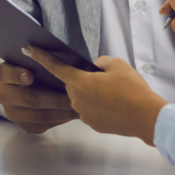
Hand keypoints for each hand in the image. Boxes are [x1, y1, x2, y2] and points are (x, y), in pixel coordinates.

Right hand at [0, 62, 76, 134]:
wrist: (23, 90)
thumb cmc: (32, 70)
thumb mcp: (30, 62)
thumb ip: (39, 61)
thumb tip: (57, 60)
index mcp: (4, 74)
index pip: (6, 73)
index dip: (17, 75)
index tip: (30, 76)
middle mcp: (4, 95)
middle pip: (30, 99)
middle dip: (55, 99)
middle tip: (73, 96)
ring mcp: (13, 113)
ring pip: (40, 116)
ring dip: (62, 112)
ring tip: (79, 107)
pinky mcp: (25, 126)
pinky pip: (45, 125)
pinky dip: (61, 119)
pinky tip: (72, 114)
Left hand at [23, 49, 167, 144]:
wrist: (146, 116)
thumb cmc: (132, 89)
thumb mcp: (116, 65)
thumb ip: (100, 62)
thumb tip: (95, 68)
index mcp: (79, 83)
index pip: (55, 66)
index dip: (41, 56)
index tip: (29, 49)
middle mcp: (76, 100)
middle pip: (73, 84)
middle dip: (84, 79)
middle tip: (104, 78)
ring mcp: (84, 114)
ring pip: (83, 98)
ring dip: (93, 93)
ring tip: (114, 93)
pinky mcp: (93, 124)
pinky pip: (91, 110)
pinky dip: (100, 106)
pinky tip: (115, 104)